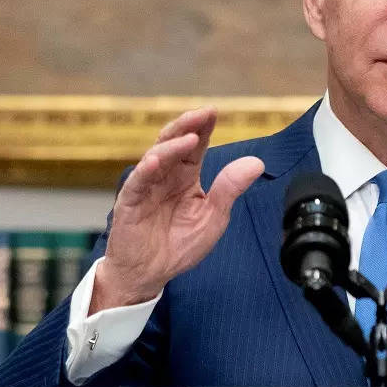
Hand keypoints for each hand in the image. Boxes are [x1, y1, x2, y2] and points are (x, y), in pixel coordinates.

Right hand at [90, 107, 263, 313]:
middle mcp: (165, 176)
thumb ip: (229, 189)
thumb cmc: (178, 245)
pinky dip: (146, 170)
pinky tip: (156, 160)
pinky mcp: (130, 202)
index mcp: (185, 177)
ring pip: (156, 156)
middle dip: (188, 125)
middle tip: (203, 114)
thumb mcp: (213, 217)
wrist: (150, 274)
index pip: (195, 146)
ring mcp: (147, 186)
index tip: (214, 112)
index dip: (203, 127)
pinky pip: (137, 182)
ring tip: (190, 137)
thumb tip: (256, 163)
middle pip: (173, 141)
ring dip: (172, 145)